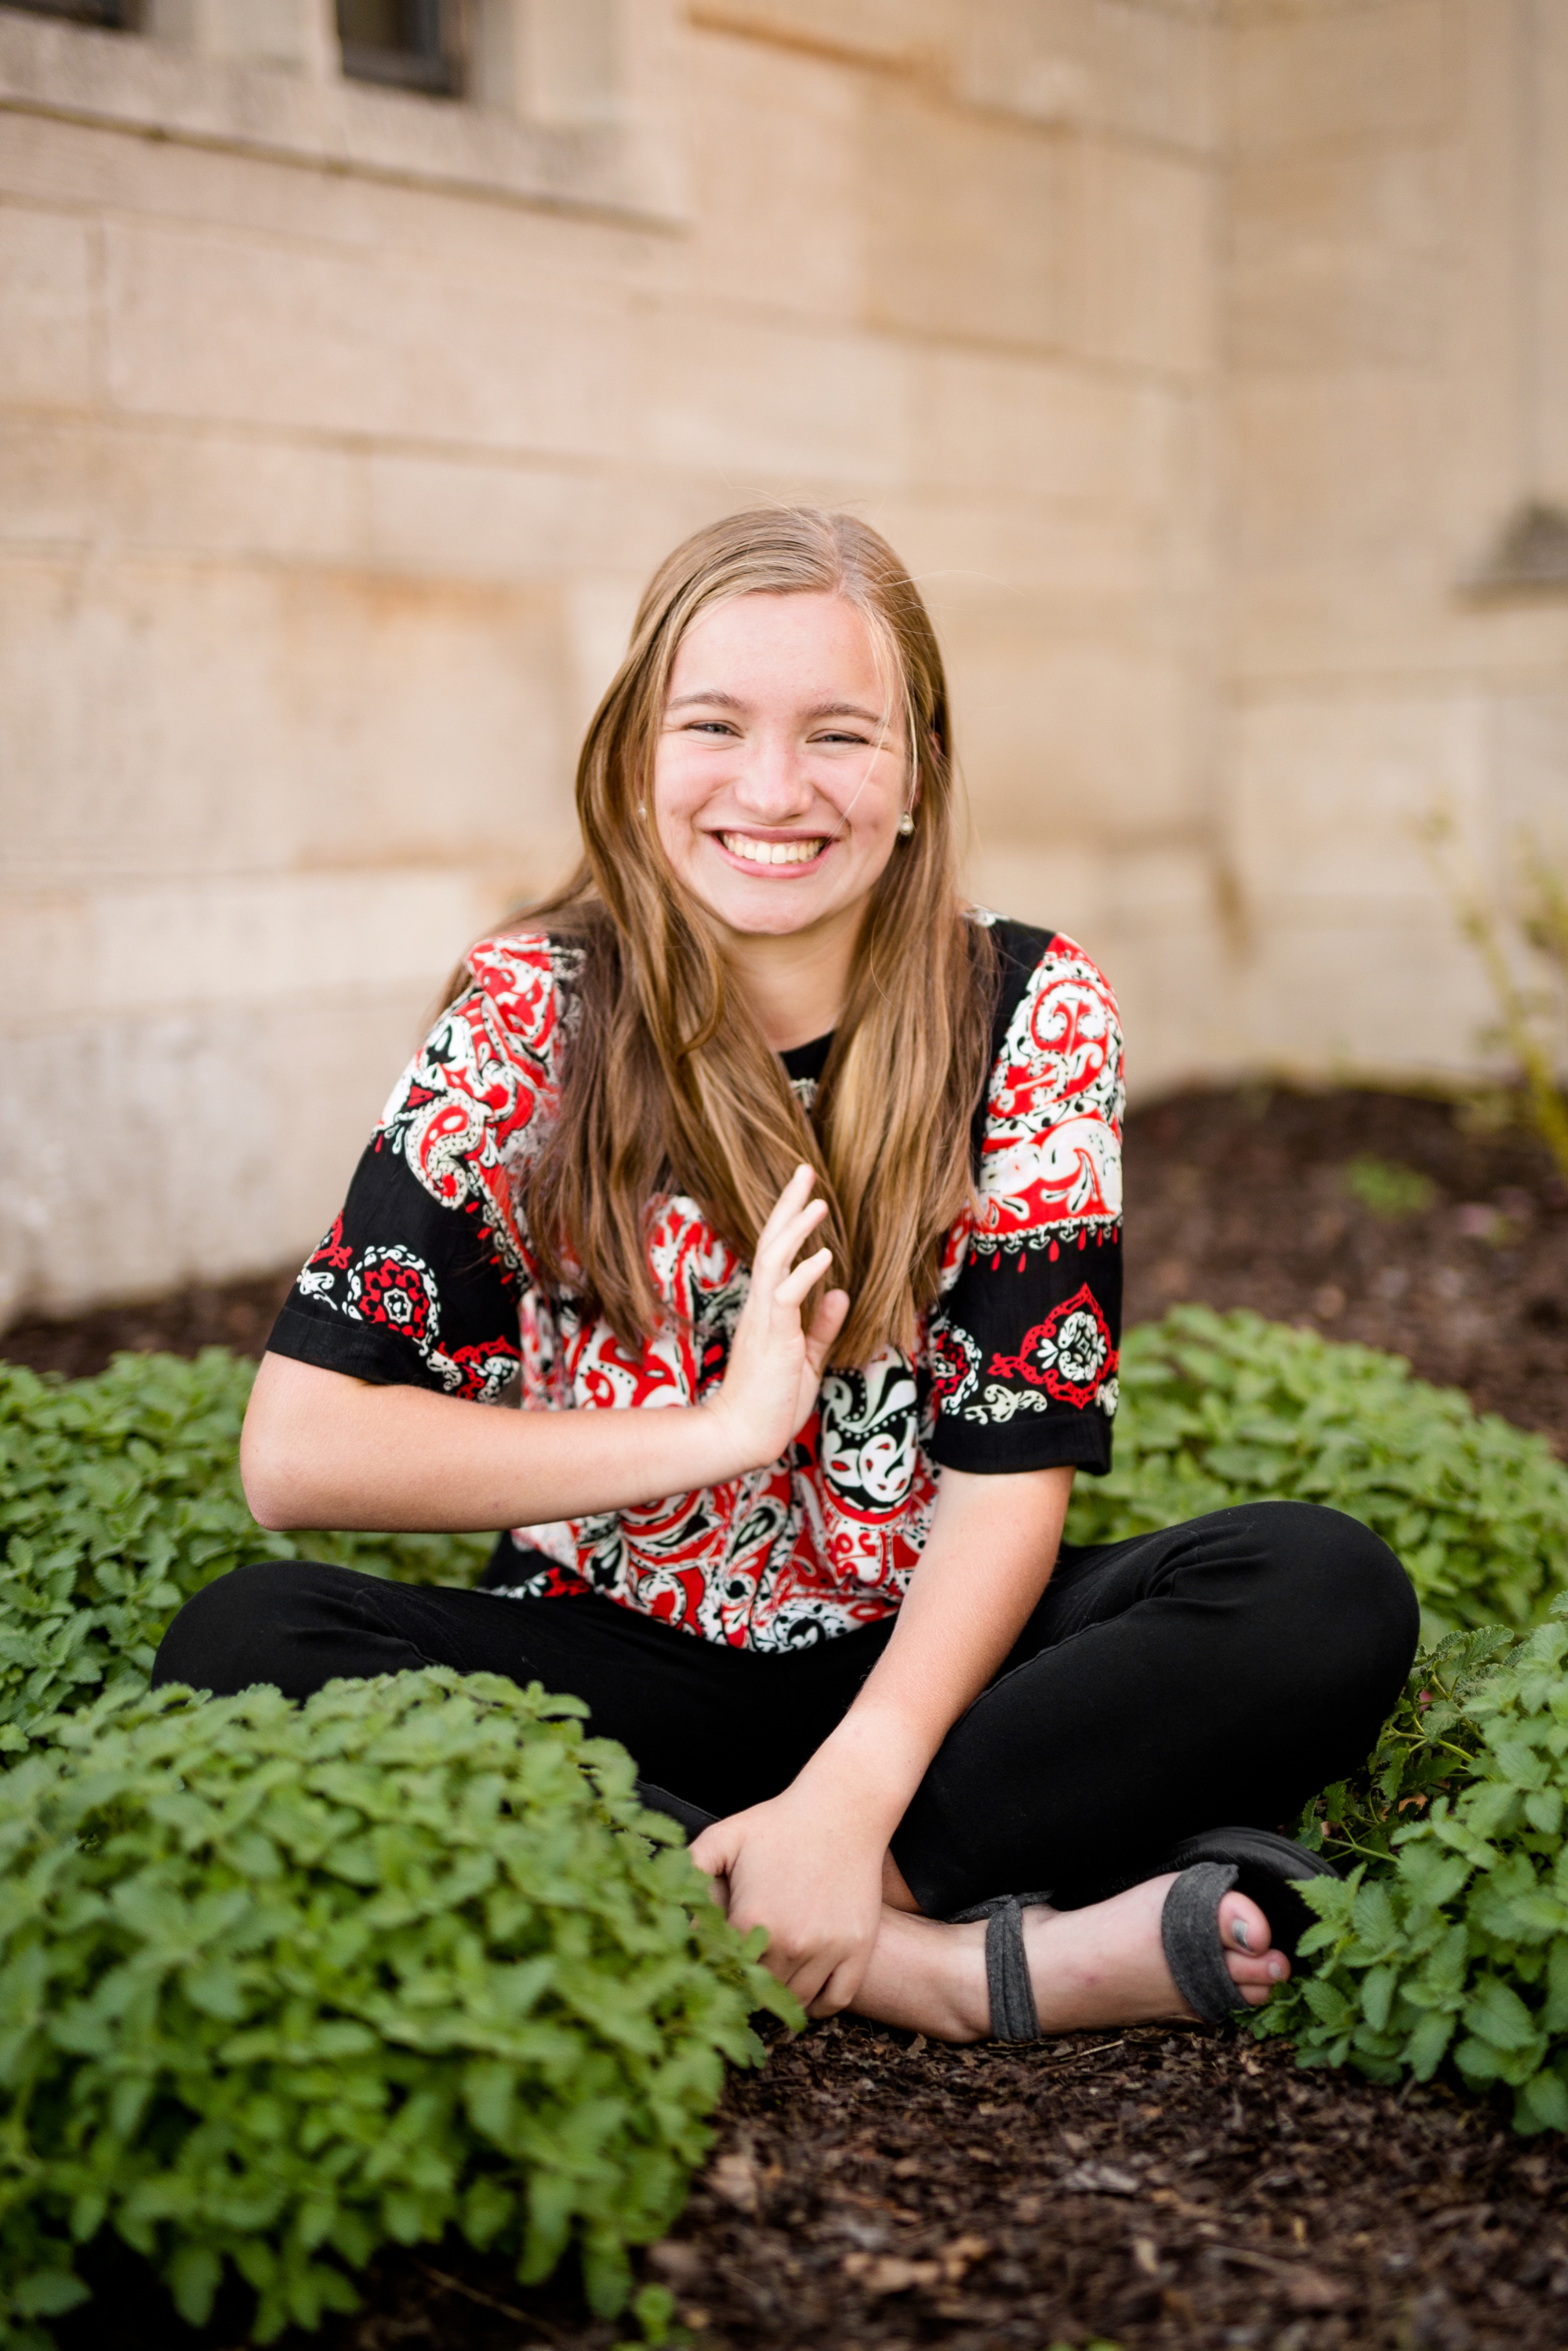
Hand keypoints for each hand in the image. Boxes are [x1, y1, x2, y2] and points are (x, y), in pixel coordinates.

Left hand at [690, 1782, 886, 2013]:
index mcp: (750, 1920)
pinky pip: (836, 1999)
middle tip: (740, 1978)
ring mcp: (826, 1949)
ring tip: (769, 1983)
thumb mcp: (723, 1837)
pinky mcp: (856, 1948)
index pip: (722, 1970)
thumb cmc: (779, 1822)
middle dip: (745, 1986)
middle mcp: (788, 1942)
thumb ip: (689, 1872)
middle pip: (757, 1991)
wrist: (842, 1809)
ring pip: (795, 2000)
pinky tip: (805, 1992)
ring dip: (780, 1998)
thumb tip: (663, 1911)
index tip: (714, 1969)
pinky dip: (818, 2005)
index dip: (715, 1971)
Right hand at [704, 1165, 848, 1475]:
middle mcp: (763, 1304)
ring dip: (796, 1228)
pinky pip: (785, 1296)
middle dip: (789, 1205)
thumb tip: (839, 1291)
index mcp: (770, 1308)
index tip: (808, 1191)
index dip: (792, 1220)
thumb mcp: (806, 1357)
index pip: (779, 1253)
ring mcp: (764, 1318)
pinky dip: (804, 1272)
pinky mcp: (772, 1337)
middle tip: (805, 1169)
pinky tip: (824, 1254)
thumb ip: (821, 1324)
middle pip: (772, 1242)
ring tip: (817, 1200)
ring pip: (775, 1259)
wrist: (745, 1435)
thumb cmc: (772, 1401)